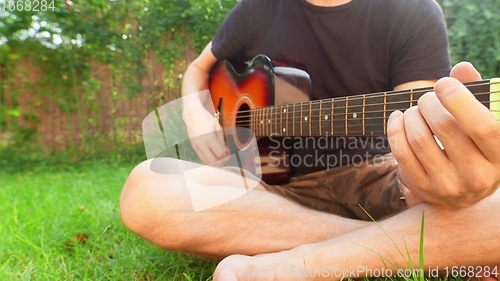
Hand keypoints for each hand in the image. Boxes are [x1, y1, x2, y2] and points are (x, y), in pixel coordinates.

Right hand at [182, 90, 228, 165]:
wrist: (192, 115)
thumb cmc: (206, 120)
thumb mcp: (218, 128)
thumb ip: (222, 142)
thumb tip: (226, 152)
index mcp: (209, 138)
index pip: (219, 154)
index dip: (226, 156)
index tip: (229, 154)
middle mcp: (201, 144)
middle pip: (212, 161)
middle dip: (220, 163)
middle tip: (225, 160)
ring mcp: (196, 147)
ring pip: (206, 162)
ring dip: (214, 163)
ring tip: (220, 159)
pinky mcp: (193, 148)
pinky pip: (202, 158)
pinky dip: (208, 160)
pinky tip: (213, 156)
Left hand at [387, 62, 499, 207]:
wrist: (464, 187)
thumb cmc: (475, 141)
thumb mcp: (485, 119)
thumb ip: (476, 91)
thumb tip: (461, 67)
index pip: (484, 127)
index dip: (459, 100)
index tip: (442, 83)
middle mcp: (477, 175)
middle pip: (445, 127)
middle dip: (428, 103)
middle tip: (426, 97)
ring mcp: (448, 186)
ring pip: (419, 139)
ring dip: (411, 115)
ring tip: (415, 109)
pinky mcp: (423, 188)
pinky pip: (401, 153)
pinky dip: (395, 129)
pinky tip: (398, 118)